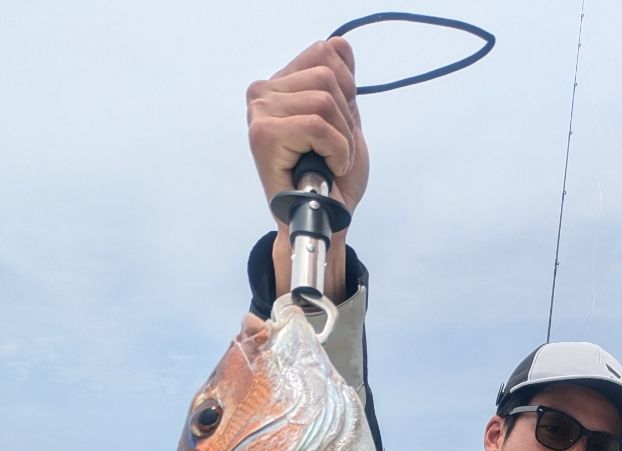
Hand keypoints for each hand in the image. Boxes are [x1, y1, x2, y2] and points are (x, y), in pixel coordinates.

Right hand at [246, 38, 368, 299]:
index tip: (340, 128)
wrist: (324, 221)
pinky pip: (317, 124)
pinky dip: (336, 149)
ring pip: (324, 100)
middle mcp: (264, 92)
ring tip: (331, 162)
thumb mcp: (345, 122)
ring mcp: (260, 111)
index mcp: (282, 84)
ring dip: (342, 139)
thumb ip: (341, 84)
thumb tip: (339, 44)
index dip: (348, 92)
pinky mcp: (264, 133)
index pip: (327, 53)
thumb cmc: (332, 180)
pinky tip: (328, 167)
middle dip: (347, 121)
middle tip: (337, 153)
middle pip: (329, 76)